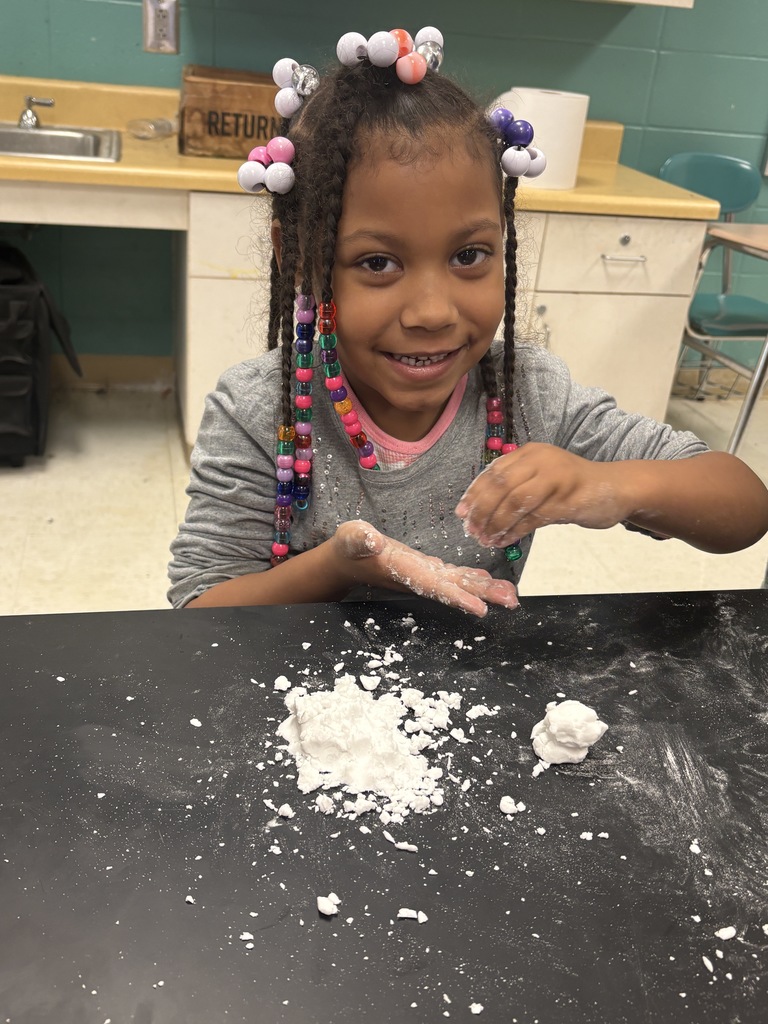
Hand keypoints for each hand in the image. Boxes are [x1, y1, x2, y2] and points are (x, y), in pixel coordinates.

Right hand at [333, 520, 518, 617]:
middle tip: (511, 602)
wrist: (347, 559)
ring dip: (484, 590)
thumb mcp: (352, 538)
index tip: (479, 608)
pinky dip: (471, 578)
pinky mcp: (426, 568)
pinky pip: (453, 576)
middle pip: (455, 589)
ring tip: (510, 595)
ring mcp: (424, 575)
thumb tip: (374, 541)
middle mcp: (418, 578)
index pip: (433, 586)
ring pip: (458, 584)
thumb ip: (360, 540)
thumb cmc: (349, 547)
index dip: (456, 597)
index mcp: (403, 572)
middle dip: (482, 596)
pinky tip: (488, 579)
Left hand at [455, 443, 628, 547]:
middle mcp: (540, 461)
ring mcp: (554, 479)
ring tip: (486, 539)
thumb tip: (481, 510)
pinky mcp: (566, 500)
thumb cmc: (572, 486)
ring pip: (514, 502)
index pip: (493, 472)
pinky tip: (504, 541)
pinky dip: (514, 531)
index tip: (461, 512)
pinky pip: (533, 517)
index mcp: (530, 453)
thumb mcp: (540, 478)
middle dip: (481, 510)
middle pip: (500, 485)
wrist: (614, 488)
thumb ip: (515, 487)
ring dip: (496, 524)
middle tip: (471, 529)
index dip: (474, 493)